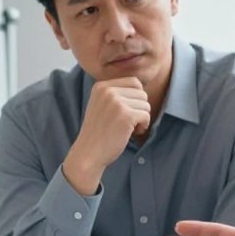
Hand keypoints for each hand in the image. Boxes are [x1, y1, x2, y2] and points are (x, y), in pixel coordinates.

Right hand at [63, 78, 151, 193]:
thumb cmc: (98, 132)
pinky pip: (146, 115)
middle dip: (139, 109)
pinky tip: (132, 133)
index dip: (136, 98)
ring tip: (128, 128)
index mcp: (101, 86)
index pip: (134, 82)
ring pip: (145, 104)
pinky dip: (143, 126)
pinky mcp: (126, 115)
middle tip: (128, 123)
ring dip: (141, 118)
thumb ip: (116, 94)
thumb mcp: (101, 105)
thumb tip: (141, 88)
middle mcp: (108, 91)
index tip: (127, 112)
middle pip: (142, 93)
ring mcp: (116, 103)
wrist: (88, 153)